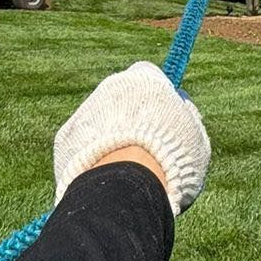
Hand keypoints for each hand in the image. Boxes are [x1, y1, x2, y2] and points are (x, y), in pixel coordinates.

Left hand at [54, 62, 210, 216]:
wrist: (126, 184)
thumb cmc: (169, 158)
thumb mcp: (194, 135)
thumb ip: (187, 114)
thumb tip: (181, 102)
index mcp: (145, 79)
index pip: (150, 76)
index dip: (157, 97)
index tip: (163, 118)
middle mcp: (110, 86)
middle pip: (122, 99)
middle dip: (130, 119)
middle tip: (144, 148)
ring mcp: (85, 108)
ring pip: (101, 121)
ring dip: (110, 138)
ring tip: (126, 168)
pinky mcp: (66, 134)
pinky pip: (83, 142)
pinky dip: (92, 155)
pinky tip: (107, 174)